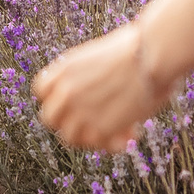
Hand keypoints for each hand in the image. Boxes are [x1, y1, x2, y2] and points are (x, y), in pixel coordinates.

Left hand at [35, 24, 176, 152]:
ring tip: (117, 130)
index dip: (56, 97)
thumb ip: (88, 76)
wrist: (152, 55)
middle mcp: (66, 91)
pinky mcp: (99, 130)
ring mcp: (80, 112)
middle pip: (49, 117)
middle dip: (68, 121)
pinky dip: (114, 144)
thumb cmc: (139, 47)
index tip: (73, 100)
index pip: (41, 90)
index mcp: (65, 68)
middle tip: (91, 121)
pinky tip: (133, 134)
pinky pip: (99, 146)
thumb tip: (100, 90)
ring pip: (70, 137)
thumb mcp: (101, 55)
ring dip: (91, 136)